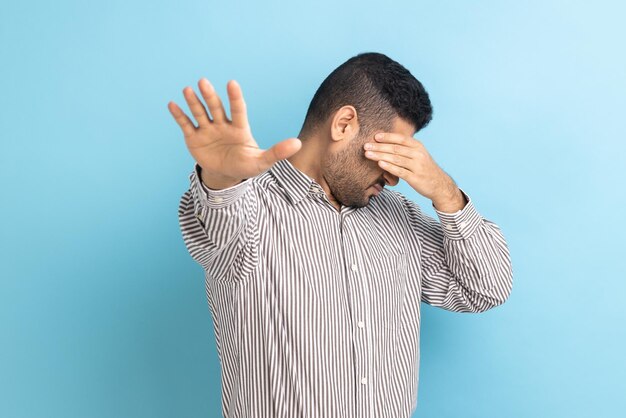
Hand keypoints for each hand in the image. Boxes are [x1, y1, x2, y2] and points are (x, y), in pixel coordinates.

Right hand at [167, 78, 301, 182]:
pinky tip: (172, 104)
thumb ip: (278, 152)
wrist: (226, 175)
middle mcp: (222, 125)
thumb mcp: (262, 161)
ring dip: (194, 102)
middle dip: (210, 96)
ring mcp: (207, 130)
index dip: (234, 97)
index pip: (237, 109)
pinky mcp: (194, 138)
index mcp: (239, 128)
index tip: (232, 83)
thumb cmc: (246, 166)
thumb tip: (298, 143)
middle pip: (216, 108)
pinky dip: (179, 116)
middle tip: (203, 82)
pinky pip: (186, 125)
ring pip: (200, 113)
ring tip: (188, 90)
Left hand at [363, 133, 465, 211]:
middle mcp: (418, 154)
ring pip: (396, 159)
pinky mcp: (415, 178)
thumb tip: (385, 143)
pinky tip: (380, 164)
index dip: (387, 137)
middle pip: (395, 148)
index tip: (375, 136)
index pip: (401, 139)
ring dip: (380, 156)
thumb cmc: (424, 168)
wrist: (440, 184)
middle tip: (366, 145)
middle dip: (379, 146)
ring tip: (368, 154)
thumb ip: (405, 149)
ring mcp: (417, 166)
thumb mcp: (418, 155)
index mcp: (418, 146)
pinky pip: (400, 171)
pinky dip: (389, 167)